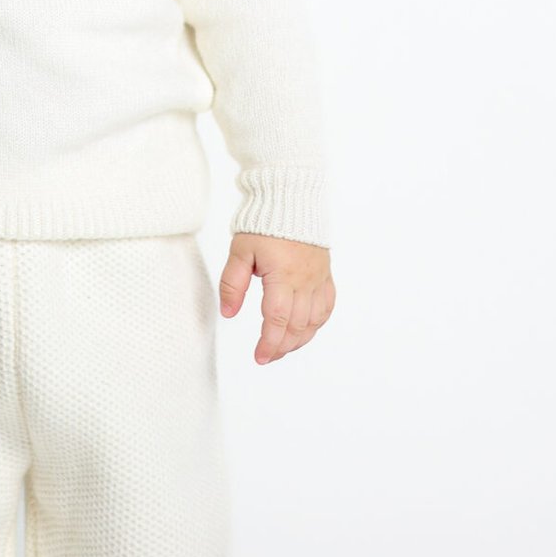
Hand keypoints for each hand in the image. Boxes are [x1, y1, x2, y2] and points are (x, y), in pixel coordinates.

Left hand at [218, 233, 334, 363]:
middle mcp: (305, 280)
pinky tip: (305, 330)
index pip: (277, 319)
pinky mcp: (325, 274)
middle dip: (281, 346)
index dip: (269, 342)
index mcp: (283, 275)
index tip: (259, 357)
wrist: (290, 199)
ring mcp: (318, 278)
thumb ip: (232, 283)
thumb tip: (228, 313)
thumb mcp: (240, 251)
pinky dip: (317, 323)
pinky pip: (326, 306)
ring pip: (314, 320)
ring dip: (299, 339)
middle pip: (297, 325)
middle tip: (266, 356)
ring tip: (282, 348)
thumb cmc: (262, 224)